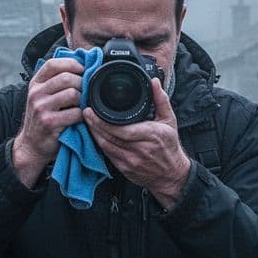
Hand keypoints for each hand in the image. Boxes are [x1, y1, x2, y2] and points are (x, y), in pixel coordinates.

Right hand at [12, 57, 84, 186]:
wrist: (31, 145)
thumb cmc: (43, 118)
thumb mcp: (43, 96)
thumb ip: (55, 81)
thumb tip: (82, 64)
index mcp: (35, 83)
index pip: (53, 64)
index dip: (72, 64)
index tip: (83, 69)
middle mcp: (36, 93)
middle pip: (67, 78)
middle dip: (82, 84)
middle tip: (86, 92)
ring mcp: (41, 108)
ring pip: (73, 94)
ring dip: (83, 100)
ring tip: (81, 106)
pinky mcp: (49, 122)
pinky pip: (75, 113)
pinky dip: (82, 116)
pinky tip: (79, 119)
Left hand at [84, 77, 191, 208]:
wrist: (171, 175)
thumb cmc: (170, 146)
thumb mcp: (170, 121)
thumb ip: (161, 100)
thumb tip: (154, 82)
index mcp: (151, 135)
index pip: (122, 129)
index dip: (104, 121)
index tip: (93, 111)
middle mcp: (140, 150)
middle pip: (110, 137)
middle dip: (95, 125)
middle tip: (86, 113)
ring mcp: (131, 161)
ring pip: (106, 146)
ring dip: (95, 134)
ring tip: (88, 122)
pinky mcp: (125, 169)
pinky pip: (108, 155)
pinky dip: (100, 144)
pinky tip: (96, 135)